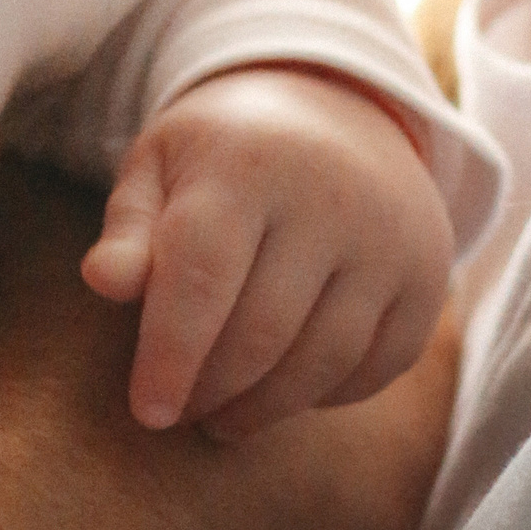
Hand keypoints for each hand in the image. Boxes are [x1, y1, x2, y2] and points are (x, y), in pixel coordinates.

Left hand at [81, 65, 449, 439]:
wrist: (335, 112)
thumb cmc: (224, 152)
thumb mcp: (161, 164)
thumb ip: (129, 225)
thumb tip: (103, 280)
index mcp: (247, 162)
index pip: (201, 275)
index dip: (169, 353)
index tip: (146, 411)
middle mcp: (329, 197)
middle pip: (261, 331)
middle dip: (210, 388)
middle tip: (177, 411)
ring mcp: (389, 240)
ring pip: (320, 361)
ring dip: (263, 406)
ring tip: (219, 417)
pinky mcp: (427, 279)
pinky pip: (373, 369)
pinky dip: (322, 396)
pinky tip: (282, 393)